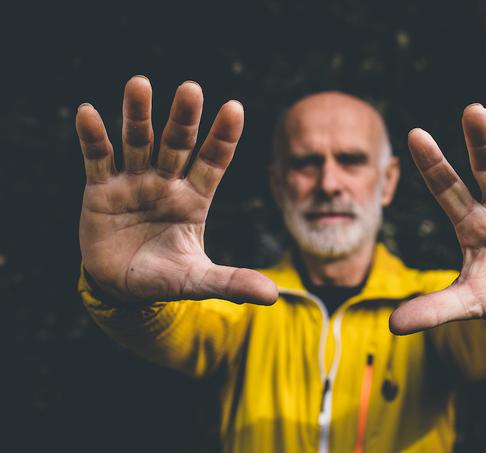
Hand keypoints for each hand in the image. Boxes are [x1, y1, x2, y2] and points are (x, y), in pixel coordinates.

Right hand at [76, 76, 277, 305]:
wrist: (122, 287)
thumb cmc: (165, 277)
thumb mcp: (198, 280)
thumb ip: (231, 282)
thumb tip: (273, 295)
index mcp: (195, 198)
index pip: (214, 162)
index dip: (223, 137)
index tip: (235, 108)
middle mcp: (167, 182)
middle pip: (178, 144)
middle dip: (184, 118)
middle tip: (191, 88)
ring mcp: (134, 182)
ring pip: (138, 142)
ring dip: (138, 114)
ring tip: (139, 83)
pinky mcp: (101, 190)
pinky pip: (97, 159)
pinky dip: (93, 138)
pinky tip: (88, 112)